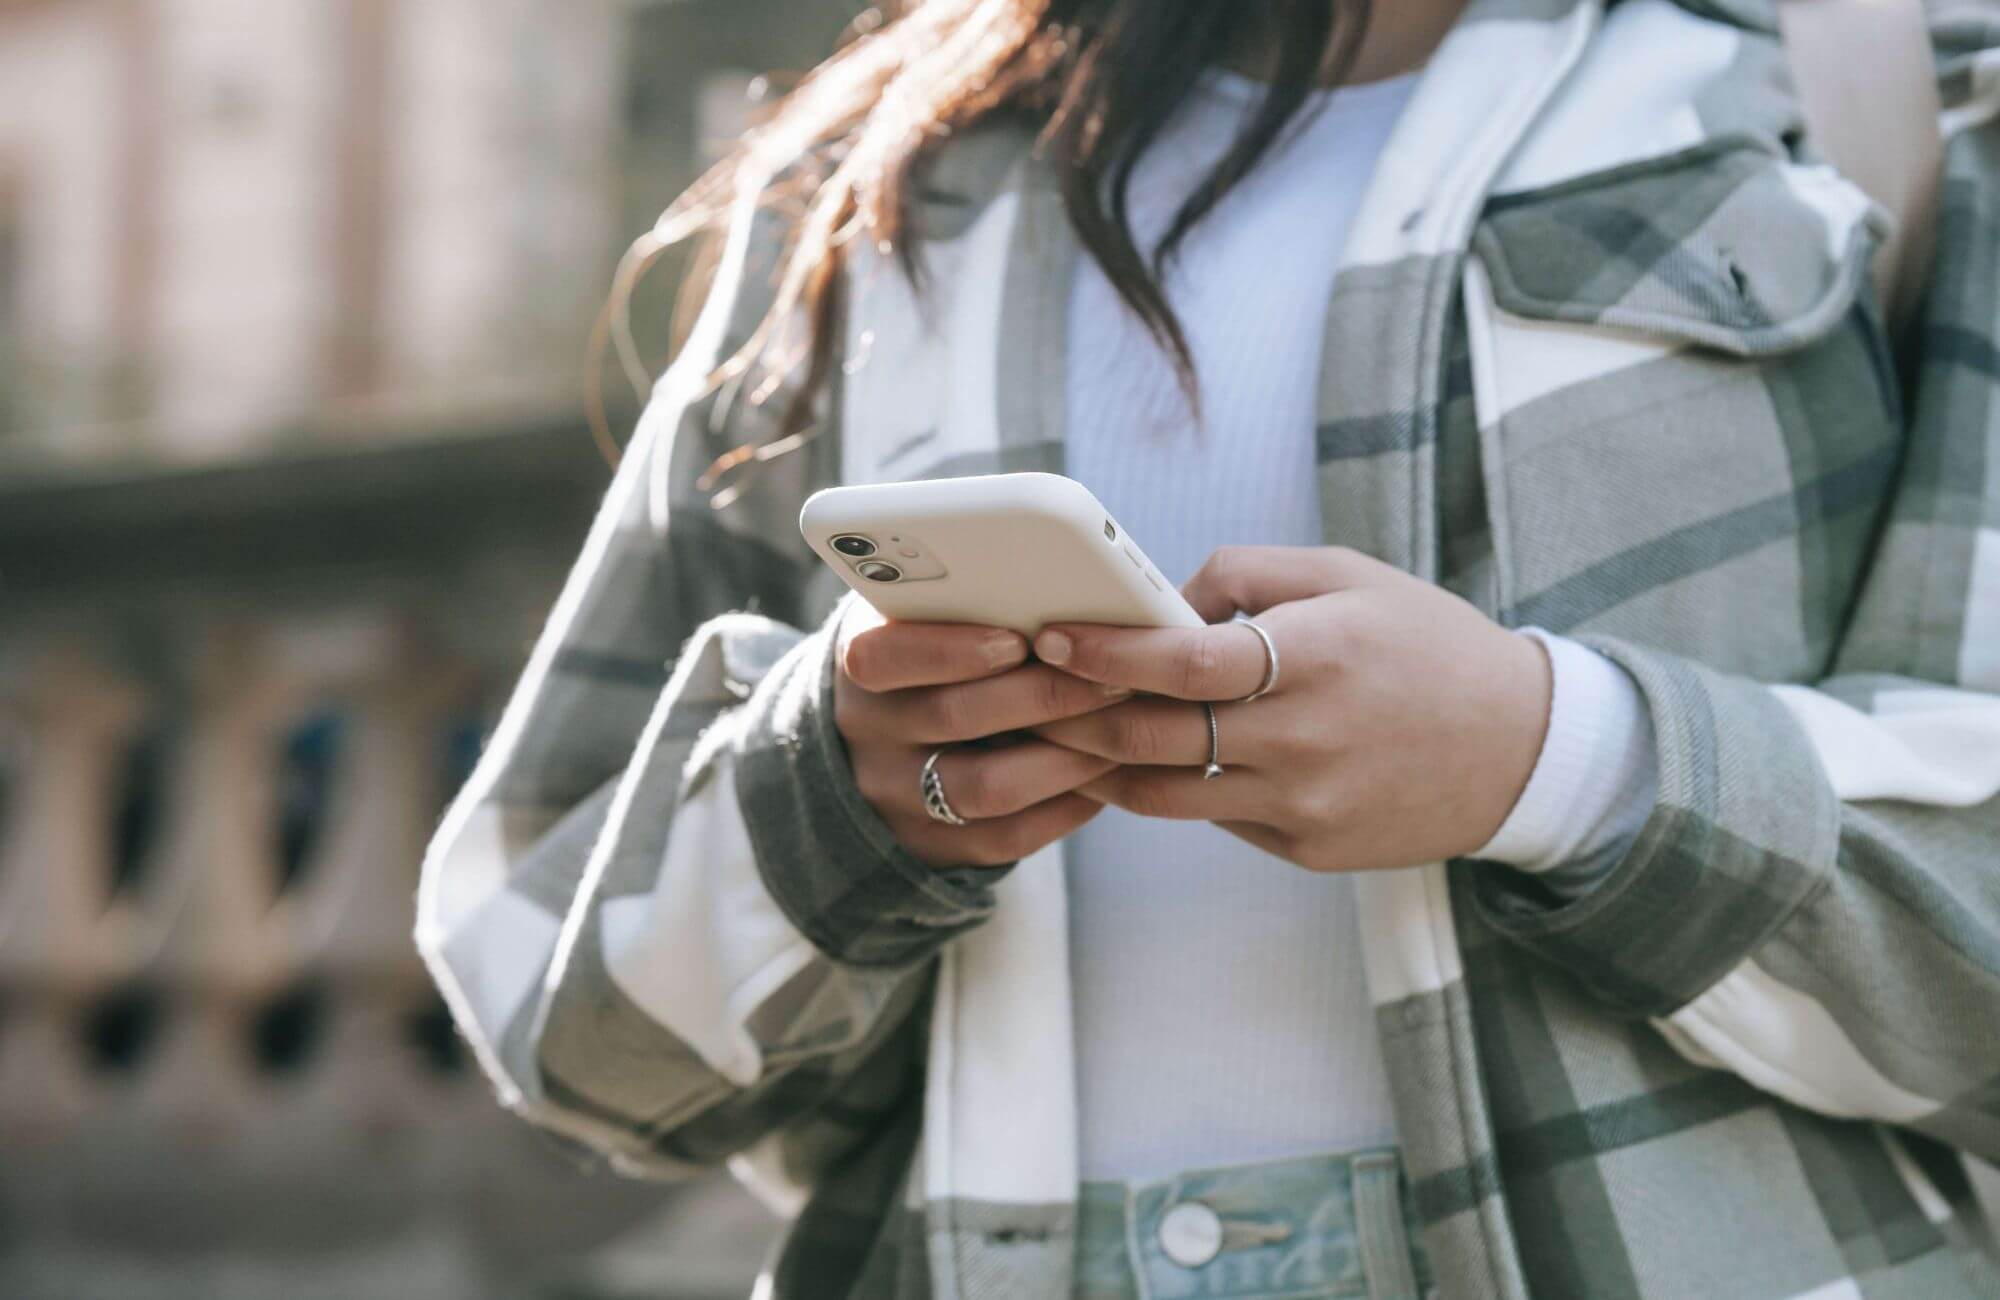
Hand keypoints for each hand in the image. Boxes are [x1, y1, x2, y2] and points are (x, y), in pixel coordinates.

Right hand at [833, 601, 1128, 867]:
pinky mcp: (930, 847)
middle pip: (953, 718)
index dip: (952, 650)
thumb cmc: (928, 658)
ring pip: (986, 788)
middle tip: (1113, 680)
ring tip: (1118, 732)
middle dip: (1044, 697)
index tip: (1020, 639)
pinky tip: (1102, 780)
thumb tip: (1058, 582)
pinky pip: (1005, 838)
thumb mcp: (918, 620)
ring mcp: (894, 797)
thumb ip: (962, 602)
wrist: (876, 746)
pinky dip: (1063, 809)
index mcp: (859, 662)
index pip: (885, 656)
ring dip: (1064, 759)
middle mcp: (867, 733)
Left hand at [1031, 547, 1551, 873]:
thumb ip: (1245, 575)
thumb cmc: (1427, 645)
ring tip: (1059, 734)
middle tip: (1026, 692)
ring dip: (1101, 765)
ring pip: (1162, 794)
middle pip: (1153, 737)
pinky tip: (1139, 761)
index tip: (1051, 636)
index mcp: (1315, 656)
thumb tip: (1160, 603)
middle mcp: (1304, 739)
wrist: (1520, 749)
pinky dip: (1168, 789)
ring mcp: (1303, 804)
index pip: (1183, 663)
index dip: (1107, 652)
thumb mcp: (1348, 576)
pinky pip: (1211, 818)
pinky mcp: (1305, 848)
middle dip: (1073, 715)